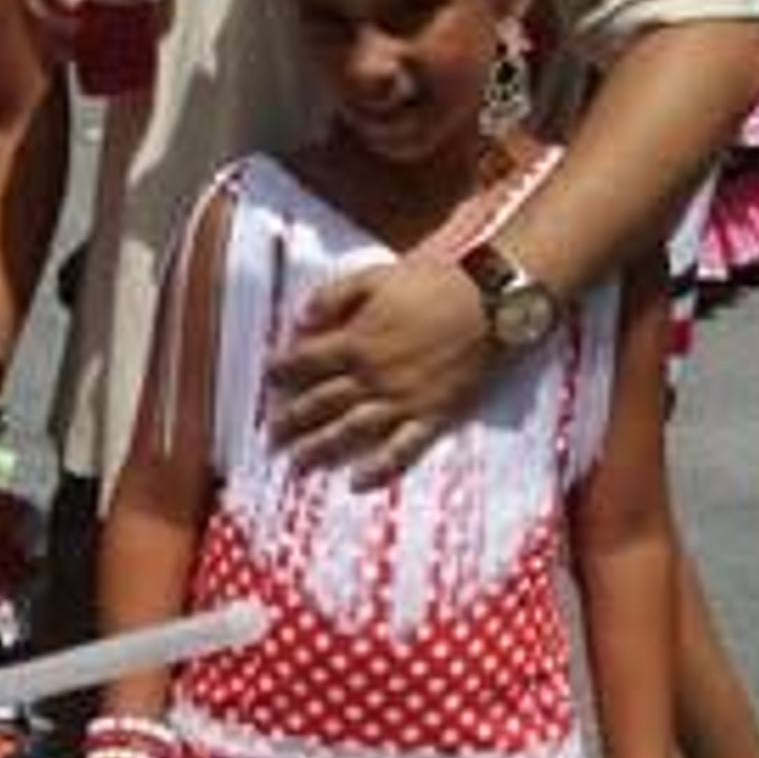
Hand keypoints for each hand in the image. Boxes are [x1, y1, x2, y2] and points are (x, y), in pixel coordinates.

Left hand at [270, 260, 492, 481]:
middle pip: (320, 402)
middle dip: (291, 420)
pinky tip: (357, 482)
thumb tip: (299, 321)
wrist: (490, 302)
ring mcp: (401, 399)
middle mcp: (371, 376)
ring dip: (320, 448)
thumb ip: (333, 296)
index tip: (268, 380)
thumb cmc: (433, 283)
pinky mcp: (431, 415)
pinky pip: (401, 448)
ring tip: (297, 464)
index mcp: (355, 340)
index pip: (306, 361)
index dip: (282, 371)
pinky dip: (378, 467)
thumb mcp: (374, 276)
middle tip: (270, 437)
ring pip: (350, 430)